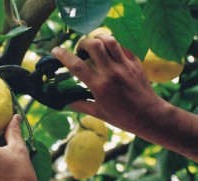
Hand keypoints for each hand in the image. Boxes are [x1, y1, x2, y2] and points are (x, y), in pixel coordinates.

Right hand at [52, 34, 197, 161]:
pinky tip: (109, 53)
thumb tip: (66, 102)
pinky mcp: (135, 63)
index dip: (63, 55)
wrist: (149, 116)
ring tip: (95, 46)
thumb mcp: (99, 113)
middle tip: (81, 50)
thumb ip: (81, 105)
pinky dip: (112, 46)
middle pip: (94, 45)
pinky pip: (122, 46)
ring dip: (98, 39)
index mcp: (99, 86)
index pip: (77, 65)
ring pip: (109, 40)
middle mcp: (111, 72)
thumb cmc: (122, 117)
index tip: (55, 50)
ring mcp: (125, 66)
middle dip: (83, 43)